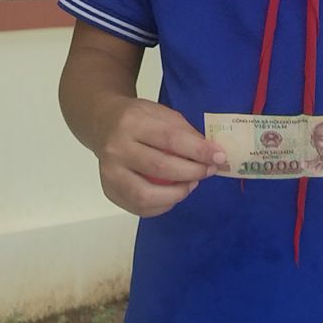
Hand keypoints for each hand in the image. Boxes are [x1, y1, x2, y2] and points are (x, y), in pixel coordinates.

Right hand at [95, 99, 226, 217]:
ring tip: (190, 184)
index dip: (198, 150)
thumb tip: (213, 155)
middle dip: (192, 172)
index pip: (170, 139)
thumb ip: (186, 133)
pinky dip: (163, 205)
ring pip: (146, 195)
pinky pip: (140, 208)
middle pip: (160, 167)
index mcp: (132, 123)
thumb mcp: (162, 114)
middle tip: (208, 171)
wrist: (103, 124)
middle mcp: (117, 148)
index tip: (219, 157)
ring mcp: (110, 173)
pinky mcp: (109, 191)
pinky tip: (173, 194)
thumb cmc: (137, 118)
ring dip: (177, 194)